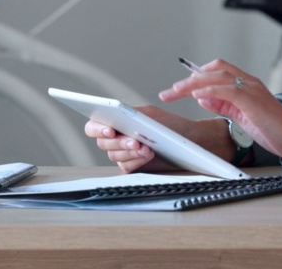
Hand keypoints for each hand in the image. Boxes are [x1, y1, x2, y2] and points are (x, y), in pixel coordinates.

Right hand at [84, 105, 202, 173]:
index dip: (97, 129)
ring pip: (114, 155)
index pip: (94, 126)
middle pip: (103, 143)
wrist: (188, 140)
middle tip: (134, 141)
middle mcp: (116, 138)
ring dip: (130, 151)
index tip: (110, 131)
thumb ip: (131, 115)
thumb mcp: (149, 115)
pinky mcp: (132, 166)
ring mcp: (123, 153)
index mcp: (116, 121)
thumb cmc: (168, 124)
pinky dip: (136, 160)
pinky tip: (148, 155)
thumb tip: (116, 120)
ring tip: (146, 148)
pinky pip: (126, 166)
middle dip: (119, 142)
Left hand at [162, 58, 281, 158]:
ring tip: (176, 91)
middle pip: (214, 69)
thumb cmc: (269, 127)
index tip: (179, 87)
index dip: (197, 75)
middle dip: (189, 79)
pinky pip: (228, 90)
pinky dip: (211, 90)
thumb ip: (221, 103)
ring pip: (218, 76)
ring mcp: (251, 89)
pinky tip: (197, 94)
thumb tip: (201, 96)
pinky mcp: (252, 100)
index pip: (217, 70)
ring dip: (193, 83)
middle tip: (171, 91)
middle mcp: (247, 82)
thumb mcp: (239, 114)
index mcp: (245, 84)